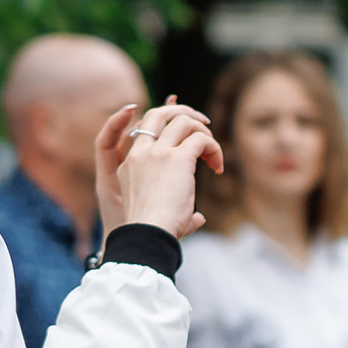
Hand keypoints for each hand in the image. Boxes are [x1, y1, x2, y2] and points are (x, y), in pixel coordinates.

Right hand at [94, 97, 222, 239]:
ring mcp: (157, 153)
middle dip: (183, 112)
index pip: (145, 129)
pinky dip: (214, 148)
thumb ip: (178, 211)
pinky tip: (218, 167)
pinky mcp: (178, 159)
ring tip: (213, 154)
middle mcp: (140, 154)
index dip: (166, 123)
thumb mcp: (157, 215)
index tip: (186, 130)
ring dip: (203, 132)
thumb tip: (199, 218)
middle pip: (159, 113)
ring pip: (183, 122)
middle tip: (204, 124)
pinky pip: (201, 140)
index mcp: (130, 165)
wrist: (148, 236)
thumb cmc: (155, 232)